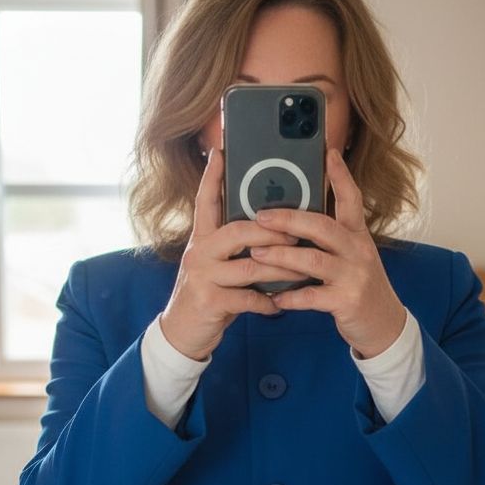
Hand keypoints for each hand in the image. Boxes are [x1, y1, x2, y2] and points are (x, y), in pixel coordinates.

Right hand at [159, 147, 313, 360]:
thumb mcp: (216, 265)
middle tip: (297, 231)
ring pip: (249, 265)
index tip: (221, 152)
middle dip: (272, 230)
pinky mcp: (209, 300)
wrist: (184, 332)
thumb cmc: (209, 294)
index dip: (212, 176)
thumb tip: (269, 231)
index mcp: (202, 239)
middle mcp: (199, 252)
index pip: (205, 201)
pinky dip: (267, 302)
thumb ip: (235, 249)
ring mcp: (202, 276)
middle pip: (238, 230)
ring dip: (280, 268)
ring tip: (301, 270)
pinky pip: (247, 297)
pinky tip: (278, 304)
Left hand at [247, 147, 408, 358]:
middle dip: (289, 218)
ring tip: (257, 253)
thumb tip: (297, 220)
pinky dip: (291, 297)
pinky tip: (274, 298)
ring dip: (282, 256)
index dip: (340, 175)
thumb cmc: (359, 287)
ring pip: (313, 260)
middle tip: (260, 216)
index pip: (351, 199)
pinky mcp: (346, 301)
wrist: (384, 324)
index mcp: (357, 236)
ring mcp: (353, 276)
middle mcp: (357, 250)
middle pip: (322, 226)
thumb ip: (331, 239)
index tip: (327, 152)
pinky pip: (313, 296)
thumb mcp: (353, 256)